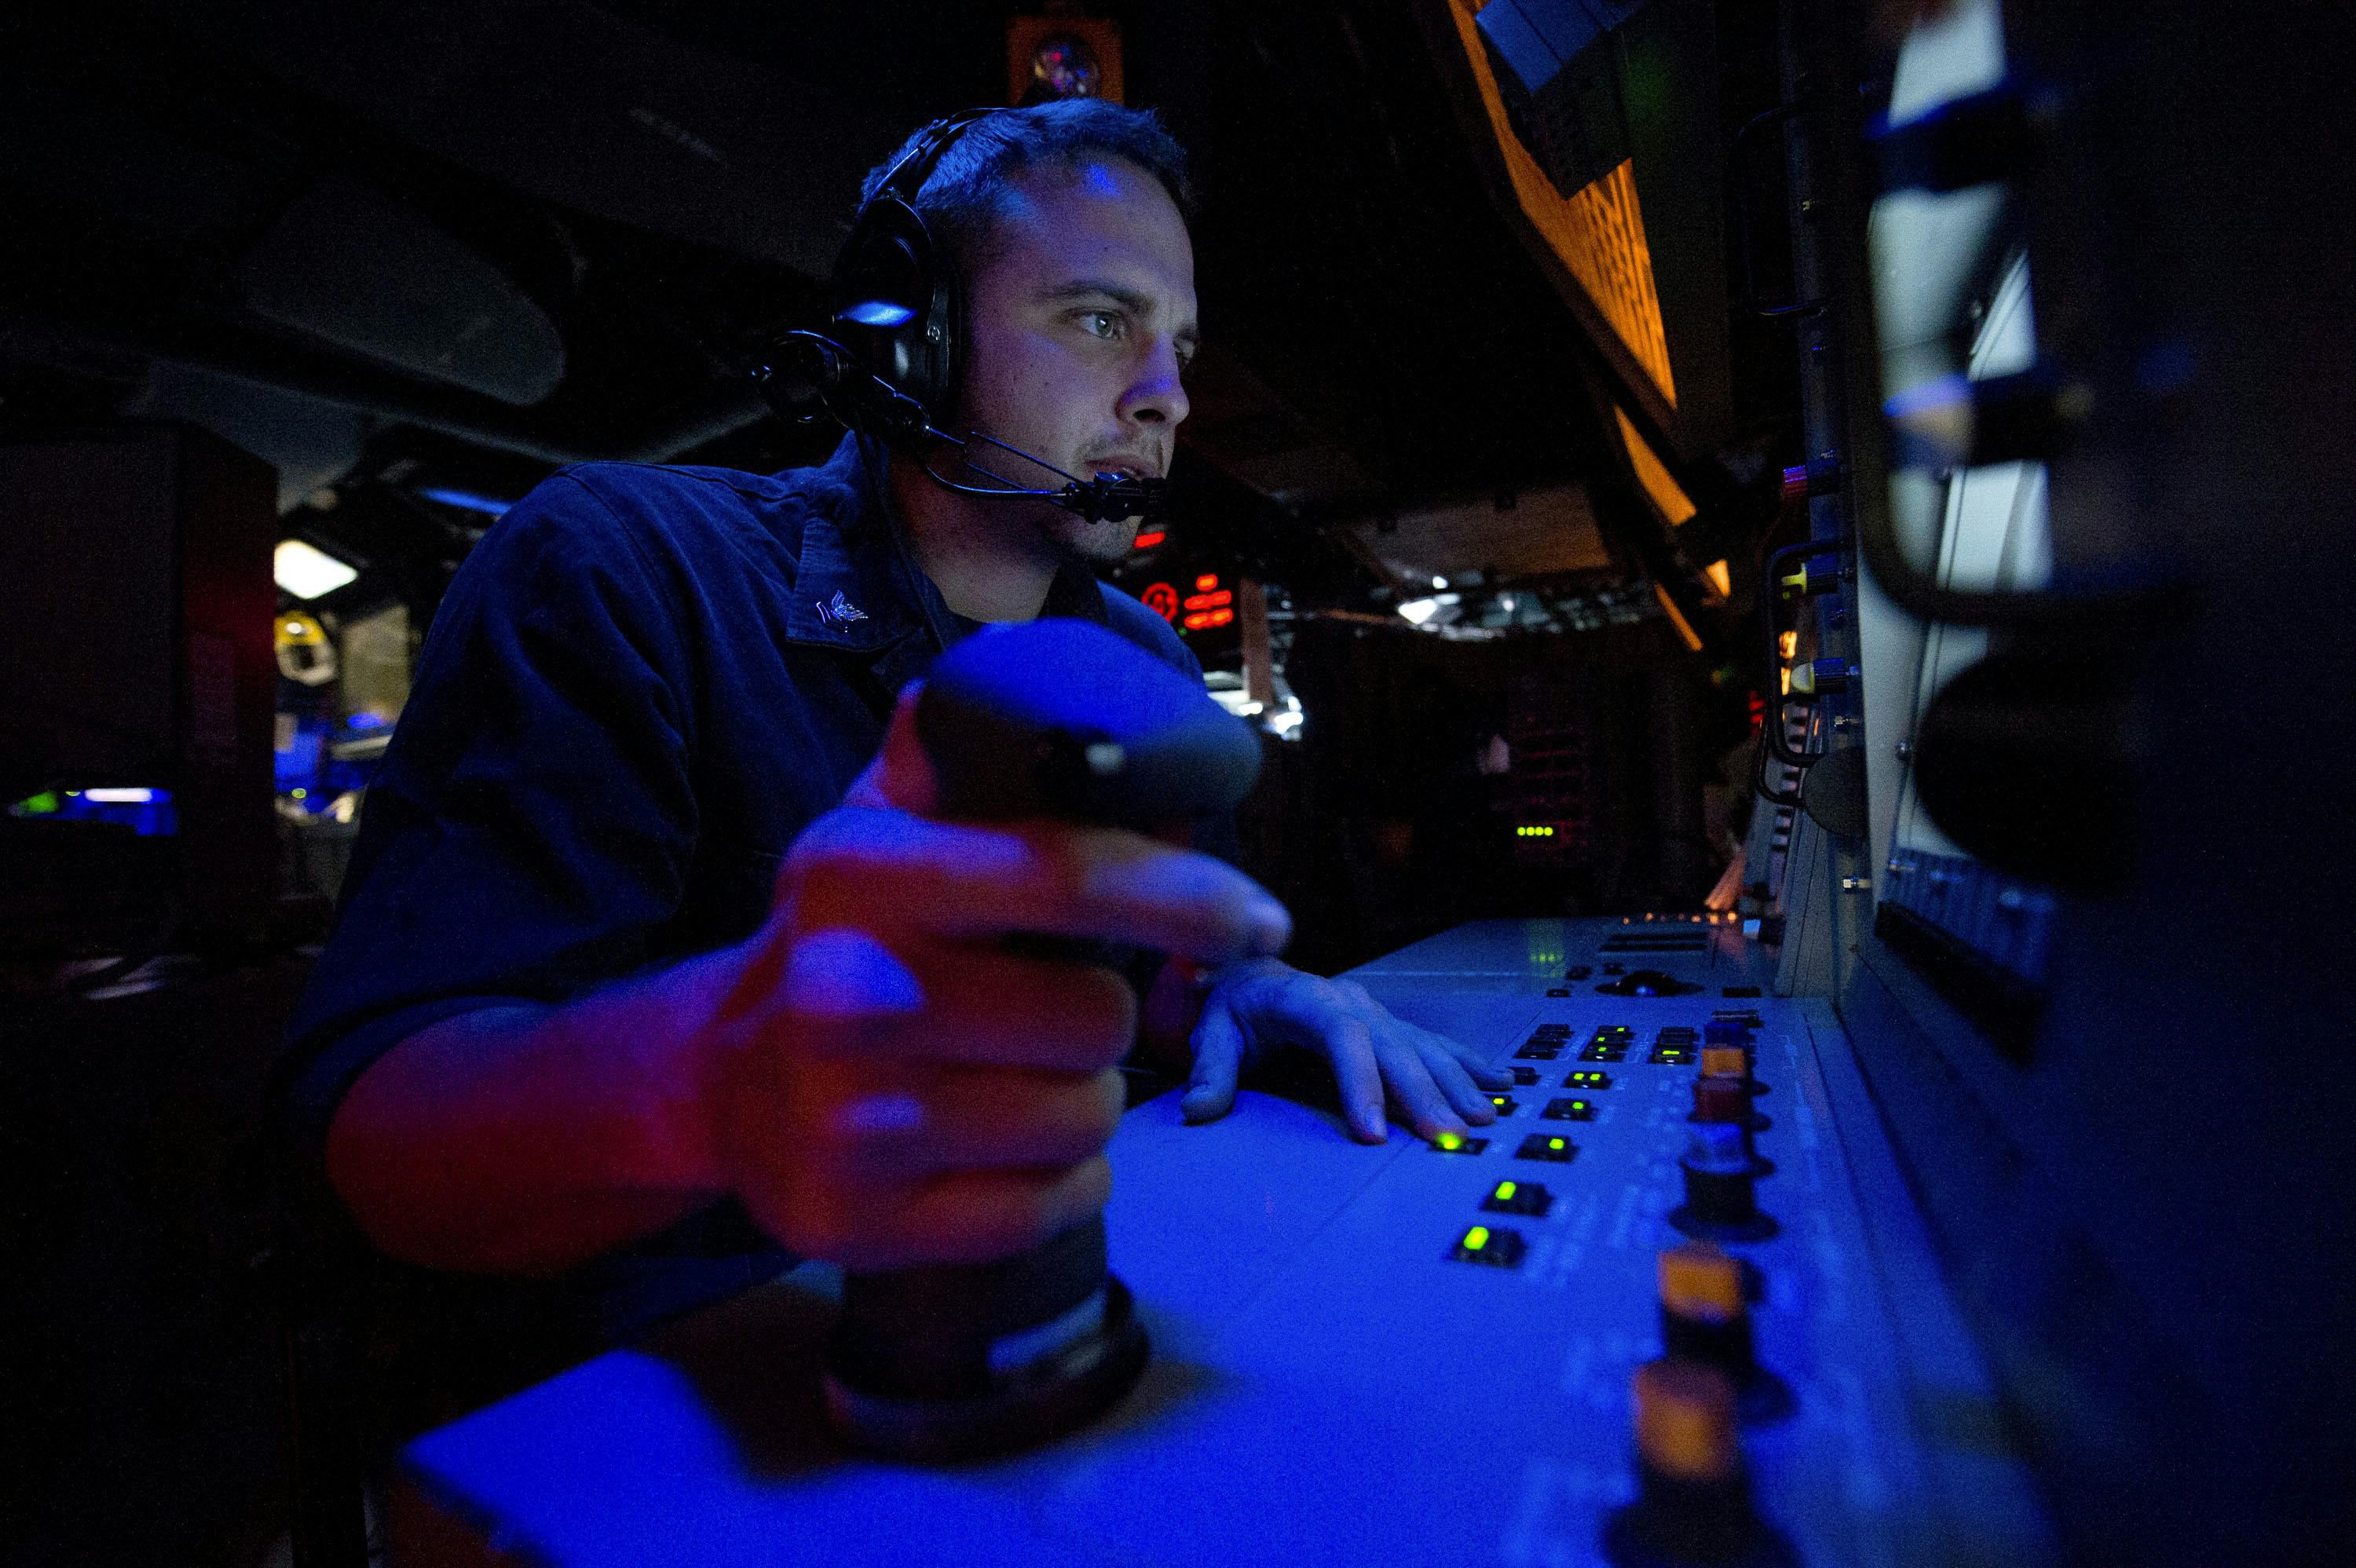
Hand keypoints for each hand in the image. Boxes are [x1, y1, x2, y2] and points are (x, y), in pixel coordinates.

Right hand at [706, 686, 1292, 1270]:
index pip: (1063, 875)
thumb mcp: (874, 827)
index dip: (1186, 894)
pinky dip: (1060, 1184)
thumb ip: (959, 752)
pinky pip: (1050, 1207)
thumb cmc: (842, 938)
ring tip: (1018, 1077)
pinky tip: (1003, 1150)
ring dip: (1083, 1101)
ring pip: (1084, 1118)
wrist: (717, 1081)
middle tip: (1050, 1010)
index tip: (1262, 920)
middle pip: (1097, 1019)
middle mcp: (849, 995)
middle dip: (1104, 1015)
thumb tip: (1060, 686)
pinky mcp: (862, 1224)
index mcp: (862, 877)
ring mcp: (853, 1121)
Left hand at [1179, 959, 1512, 1143]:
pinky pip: (1434, 1043)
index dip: (1360, 1081)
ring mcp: (1375, 1011)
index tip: (1372, 1130)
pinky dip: (1467, 1064)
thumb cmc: (1233, 1007)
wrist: (1252, 972)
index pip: (1341, 1036)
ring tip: (1481, 1119)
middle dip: (1421, 1093)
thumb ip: (1209, 1071)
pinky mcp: (1391, 1024)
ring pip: (1422, 1045)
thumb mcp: (1212, 1032)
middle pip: (1393, 1046)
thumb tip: (1198, 1111)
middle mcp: (1350, 1000)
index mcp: (1305, 999)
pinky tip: (1500, 1084)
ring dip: (1454, 1082)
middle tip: (1443, 1137)